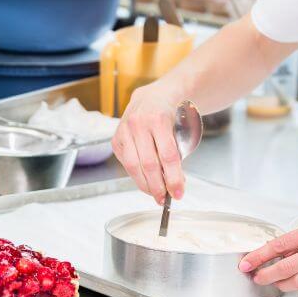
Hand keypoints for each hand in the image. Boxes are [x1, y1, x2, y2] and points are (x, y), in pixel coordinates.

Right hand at [110, 83, 186, 203]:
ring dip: (145, 185)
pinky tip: (145, 182)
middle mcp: (138, 123)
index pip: (168, 155)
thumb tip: (175, 184)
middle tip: (166, 199)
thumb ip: (177, 155)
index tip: (179, 193)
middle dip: (158, 186)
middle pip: (149, 163)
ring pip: (133, 165)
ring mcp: (124, 130)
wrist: (153, 97)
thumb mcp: (181, 130)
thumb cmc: (171, 115)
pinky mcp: (116, 138)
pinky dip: (136, 176)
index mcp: (158, 118)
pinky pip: (125, 163)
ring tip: (156, 194)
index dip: (174, 178)